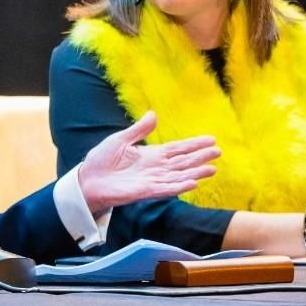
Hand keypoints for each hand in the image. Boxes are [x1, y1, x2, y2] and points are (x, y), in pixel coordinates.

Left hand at [76, 111, 219, 214]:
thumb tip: (153, 114)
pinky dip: (180, 186)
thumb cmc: (101, 161)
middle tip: (219, 152)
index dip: (194, 144)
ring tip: (213, 168)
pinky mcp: (145, 192)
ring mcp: (152, 180)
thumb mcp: (120, 139)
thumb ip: (139, 129)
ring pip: (179, 176)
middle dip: (201, 157)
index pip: (178, 149)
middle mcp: (156, 168)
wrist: (87, 180)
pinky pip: (166, 189)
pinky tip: (193, 182)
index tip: (211, 140)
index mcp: (151, 155)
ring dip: (196, 172)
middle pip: (183, 162)